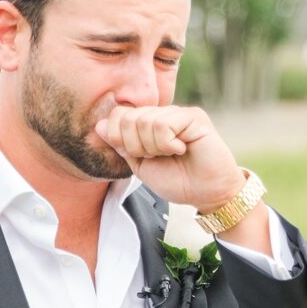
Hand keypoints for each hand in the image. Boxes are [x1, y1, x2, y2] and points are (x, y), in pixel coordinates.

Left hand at [94, 106, 244, 212]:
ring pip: (145, 121)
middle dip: (135, 145)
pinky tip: (181, 149)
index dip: (119, 138)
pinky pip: (163, 124)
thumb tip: (100, 125)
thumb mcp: (141, 166)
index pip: (119, 115)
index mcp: (149, 124)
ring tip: (171, 154)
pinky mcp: (194, 117)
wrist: (206, 193)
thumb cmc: (178, 181)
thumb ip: (122, 146)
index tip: (139, 156)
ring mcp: (178, 113)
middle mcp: (163, 114)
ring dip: (153, 146)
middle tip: (156, 157)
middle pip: (128, 118)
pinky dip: (167, 144)